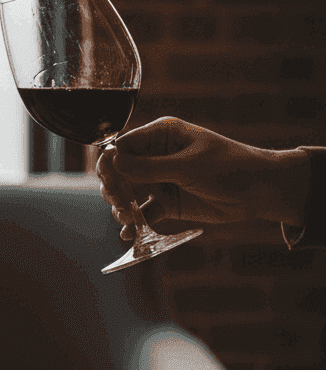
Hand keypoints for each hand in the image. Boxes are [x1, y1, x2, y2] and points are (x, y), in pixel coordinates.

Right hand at [96, 117, 310, 240]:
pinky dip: (134, 224)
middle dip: (115, 190)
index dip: (110, 164)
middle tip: (122, 205)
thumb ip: (149, 167)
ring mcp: (159, 179)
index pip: (122, 146)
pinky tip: (130, 234)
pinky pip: (142, 212)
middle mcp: (155, 156)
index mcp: (161, 135)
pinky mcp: (166, 202)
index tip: (111, 183)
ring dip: (122, 208)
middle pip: (118, 172)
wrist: (260, 191)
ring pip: (126, 193)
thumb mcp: (187, 166)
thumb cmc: (230, 167)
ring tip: (129, 219)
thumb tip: (113, 163)